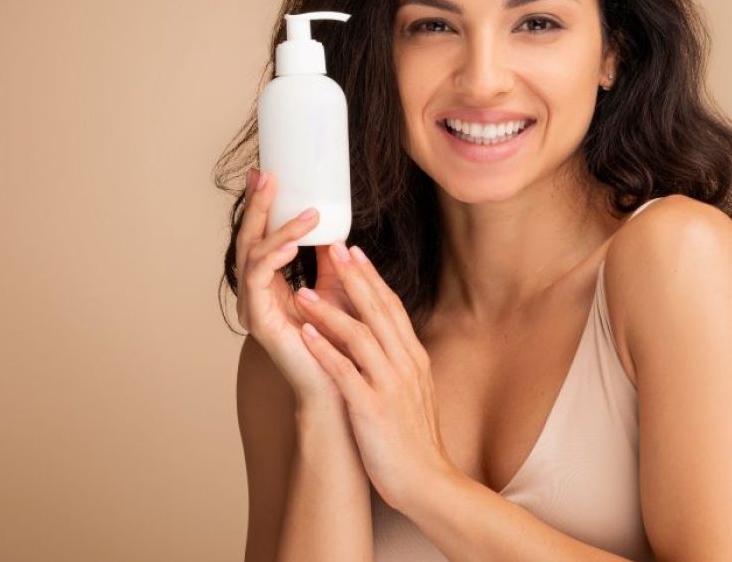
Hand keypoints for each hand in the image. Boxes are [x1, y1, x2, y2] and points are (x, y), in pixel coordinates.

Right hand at [234, 167, 356, 407]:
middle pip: (248, 238)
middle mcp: (255, 292)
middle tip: (266, 174)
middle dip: (258, 205)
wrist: (341, 385)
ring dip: (277, 228)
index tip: (265, 171)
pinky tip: (291, 242)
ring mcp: (253, 306)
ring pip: (252, 254)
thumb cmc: (339, 341)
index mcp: (270, 283)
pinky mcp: (258, 321)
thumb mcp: (338, 288)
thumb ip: (331, 259)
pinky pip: (258, 280)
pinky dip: (273, 256)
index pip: (260, 235)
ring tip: (304, 211)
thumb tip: (335, 226)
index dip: (261, 205)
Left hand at [291, 242, 455, 510]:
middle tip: (333, 247)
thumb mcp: (414, 393)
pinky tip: (304, 333)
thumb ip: (400, 364)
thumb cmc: (415, 443)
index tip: (355, 252)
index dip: (372, 278)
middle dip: (354, 277)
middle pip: (378, 311)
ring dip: (330, 310)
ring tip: (303, 289)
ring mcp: (390, 385)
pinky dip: (324, 350)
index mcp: (414, 359)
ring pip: (359, 336)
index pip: (393, 308)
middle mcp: (405, 364)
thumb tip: (387, 342)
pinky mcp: (373, 408)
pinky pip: (345, 372)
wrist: (428, 483)